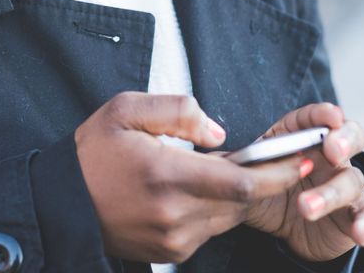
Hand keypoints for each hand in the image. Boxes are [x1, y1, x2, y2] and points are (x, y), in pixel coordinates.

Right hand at [75, 93, 307, 262]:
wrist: (62, 202)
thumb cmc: (94, 153)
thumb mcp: (126, 110)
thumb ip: (178, 111)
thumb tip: (220, 134)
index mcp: (166, 175)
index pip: (242, 183)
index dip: (278, 173)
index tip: (301, 159)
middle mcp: (174, 214)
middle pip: (241, 203)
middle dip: (261, 182)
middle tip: (270, 160)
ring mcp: (173, 239)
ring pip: (227, 218)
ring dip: (233, 196)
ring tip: (216, 171)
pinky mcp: (170, 253)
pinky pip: (207, 231)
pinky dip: (211, 211)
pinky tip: (192, 192)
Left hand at [243, 103, 363, 261]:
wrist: (287, 230)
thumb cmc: (268, 191)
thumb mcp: (250, 177)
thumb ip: (239, 167)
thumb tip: (216, 162)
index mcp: (301, 136)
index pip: (315, 117)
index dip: (323, 114)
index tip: (330, 116)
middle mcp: (331, 154)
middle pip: (350, 137)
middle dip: (344, 140)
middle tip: (332, 149)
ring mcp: (346, 182)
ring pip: (351, 180)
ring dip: (331, 194)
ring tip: (305, 208)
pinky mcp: (357, 211)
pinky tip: (359, 233)